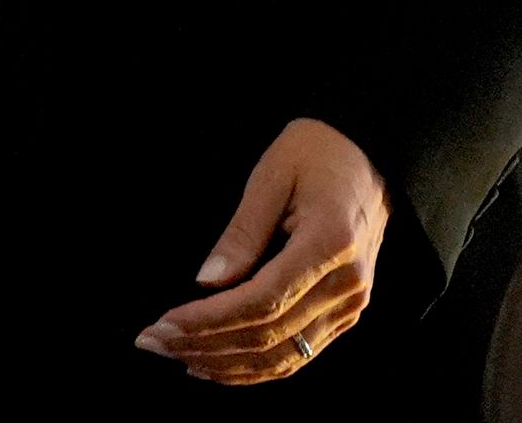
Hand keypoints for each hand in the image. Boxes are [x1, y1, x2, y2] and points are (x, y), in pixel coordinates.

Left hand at [139, 119, 387, 384]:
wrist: (368, 154)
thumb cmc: (317, 153)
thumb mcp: (272, 176)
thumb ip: (242, 233)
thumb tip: (206, 284)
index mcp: (330, 242)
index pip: (261, 302)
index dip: (208, 320)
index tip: (162, 324)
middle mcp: (347, 283)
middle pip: (269, 336)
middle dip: (205, 345)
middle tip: (153, 343)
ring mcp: (351, 303)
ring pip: (283, 357)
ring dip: (226, 365)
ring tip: (177, 356)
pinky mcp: (346, 312)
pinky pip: (299, 354)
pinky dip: (256, 367)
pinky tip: (217, 363)